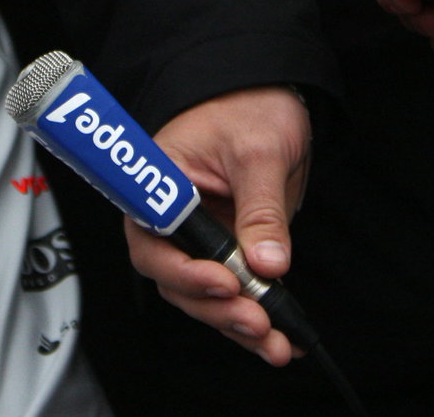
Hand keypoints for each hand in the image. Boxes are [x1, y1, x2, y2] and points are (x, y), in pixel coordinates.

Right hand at [123, 86, 310, 366]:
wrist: (266, 89)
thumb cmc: (248, 104)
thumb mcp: (259, 152)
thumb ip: (262, 209)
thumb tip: (268, 263)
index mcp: (160, 185)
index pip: (154, 240)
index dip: (182, 270)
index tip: (223, 283)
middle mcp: (171, 216)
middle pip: (176, 278)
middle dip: (216, 307)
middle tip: (257, 320)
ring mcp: (199, 236)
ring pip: (202, 294)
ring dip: (236, 323)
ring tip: (275, 342)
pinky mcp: (226, 248)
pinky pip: (231, 290)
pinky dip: (252, 315)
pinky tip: (279, 336)